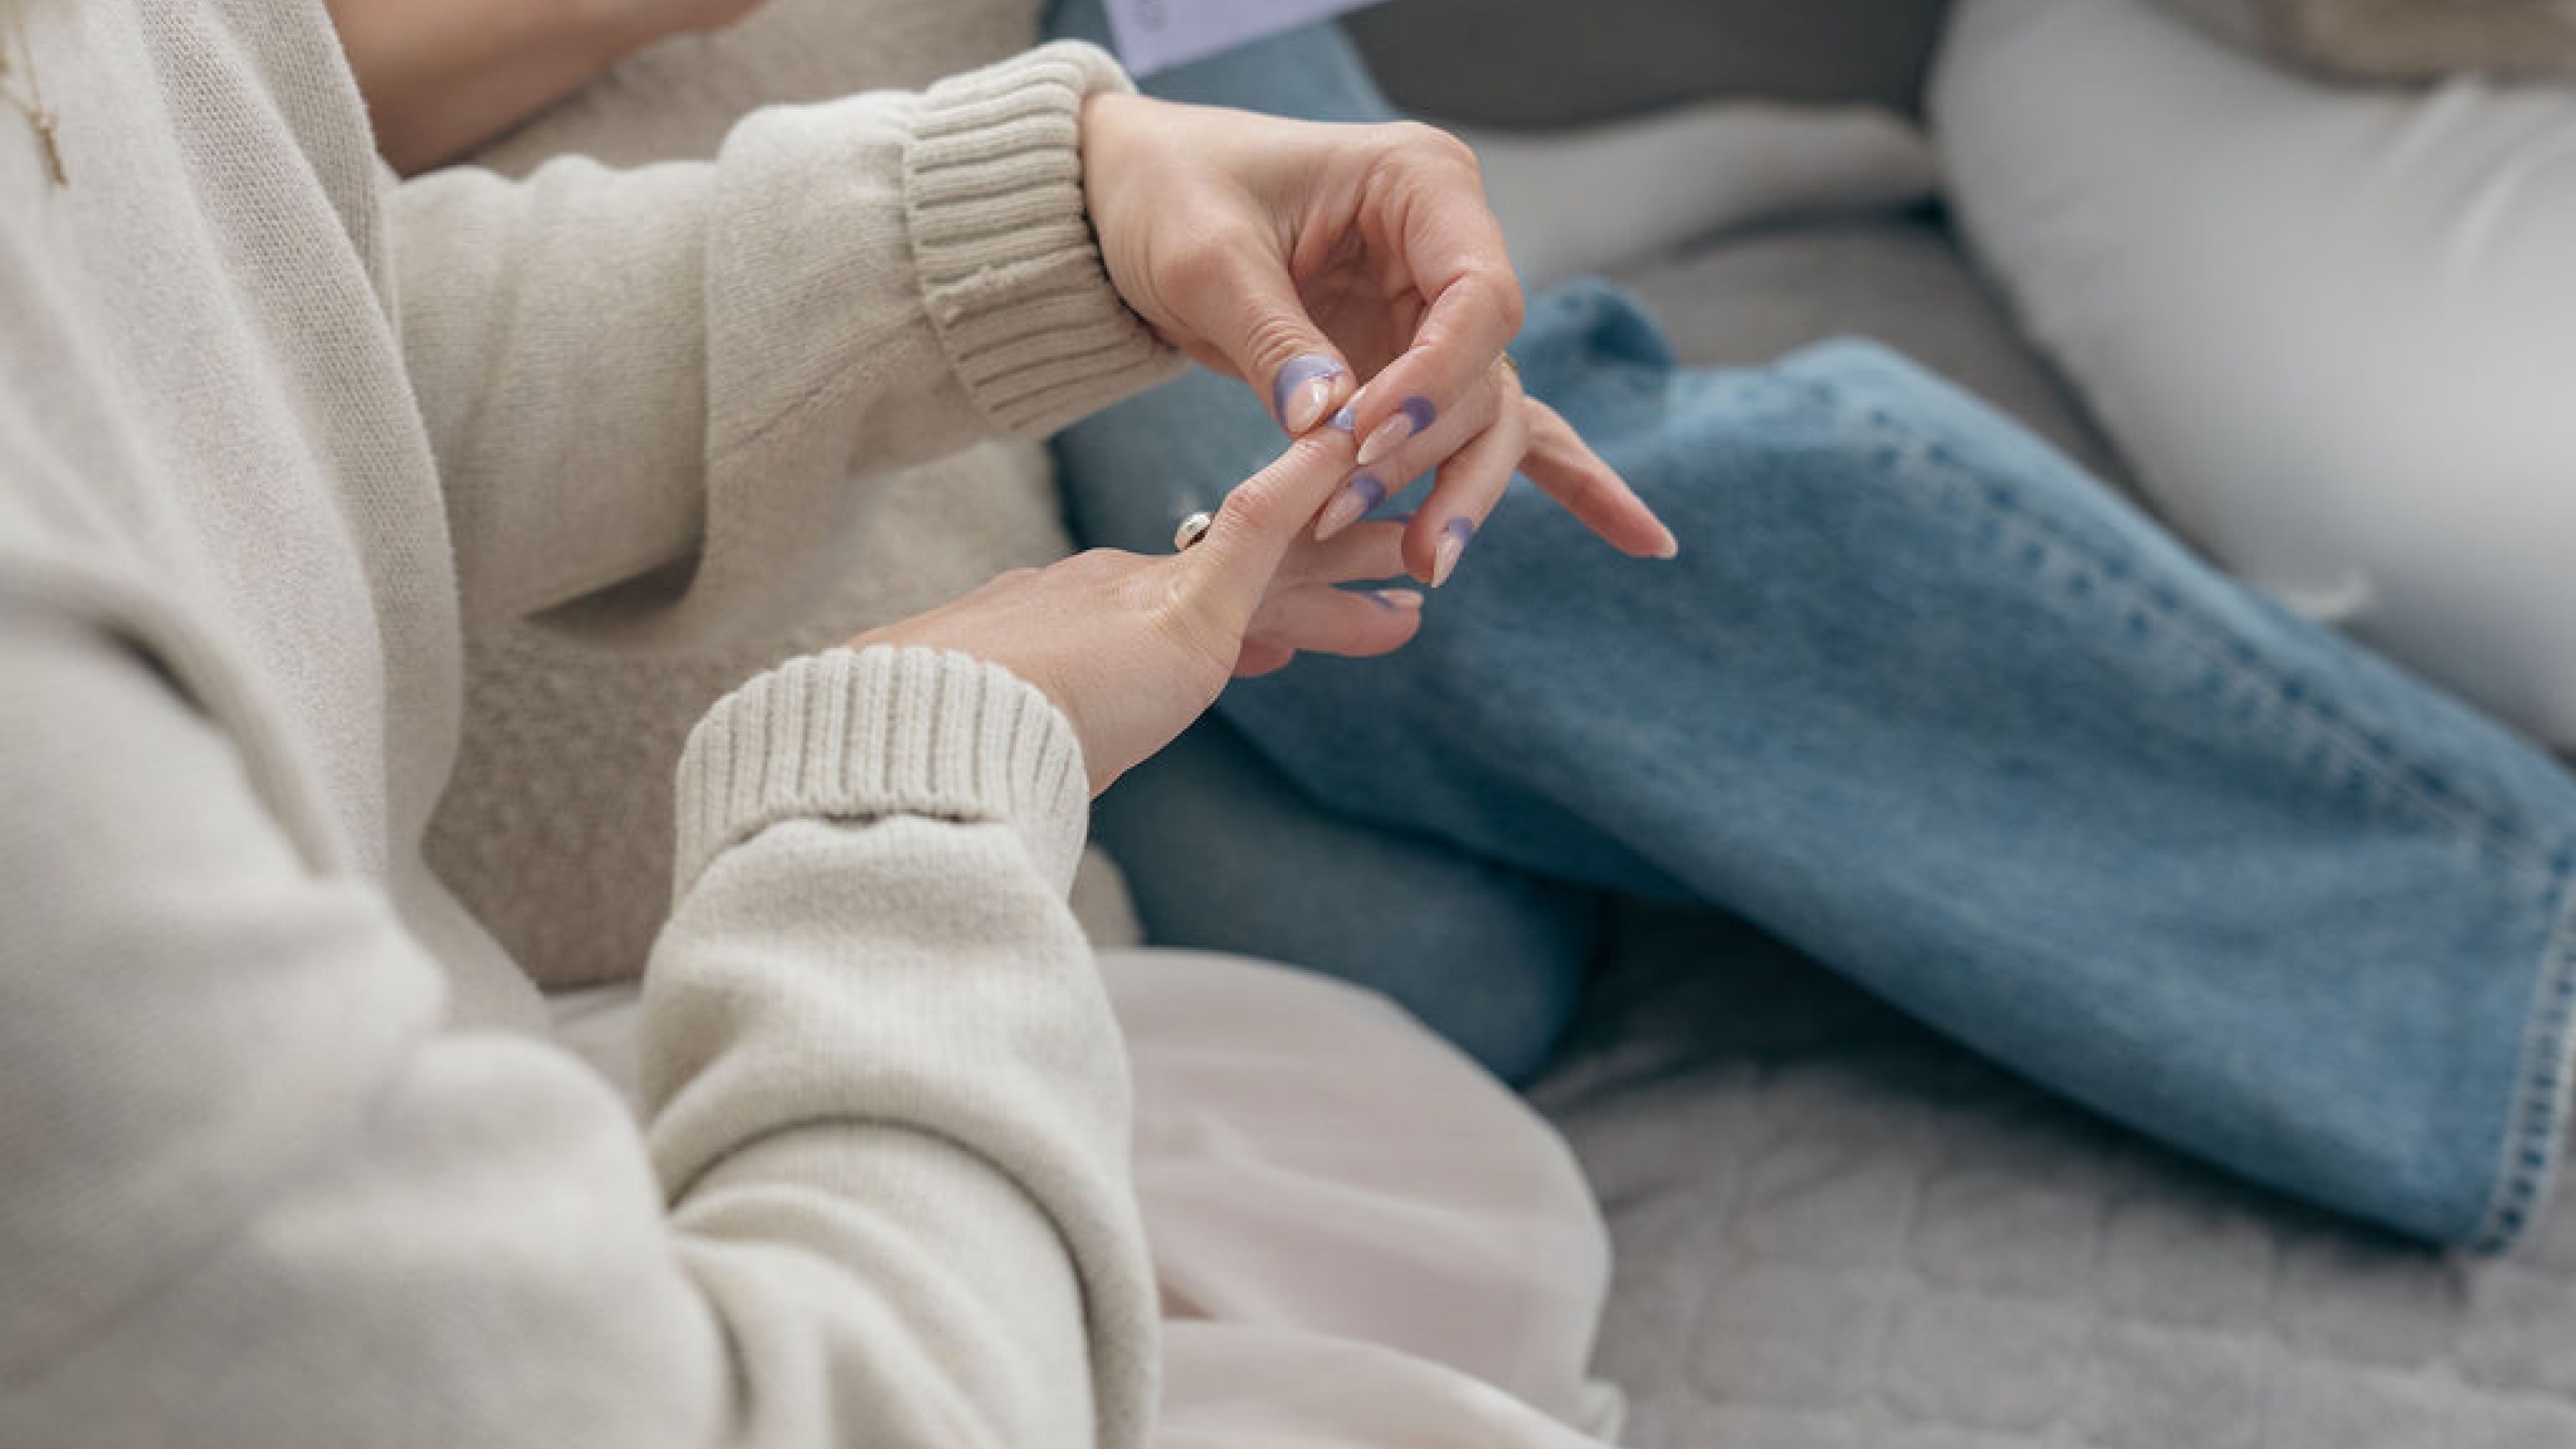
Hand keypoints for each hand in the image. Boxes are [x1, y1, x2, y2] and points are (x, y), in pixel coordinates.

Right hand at [847, 434, 1420, 792]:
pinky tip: (1350, 461)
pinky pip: (1257, 533)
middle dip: (1306, 575)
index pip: (1163, 621)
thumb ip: (1029, 763)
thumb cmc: (934, 767)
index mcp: (1057, 635)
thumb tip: (1028, 798)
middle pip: (1231, 577)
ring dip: (1344, 554)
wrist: (921, 742)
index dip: (1231, 626)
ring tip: (1411, 548)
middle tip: (1376, 562)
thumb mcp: (993, 761)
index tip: (1277, 644)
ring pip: (1271, 559)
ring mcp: (1142, 599)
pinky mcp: (1181, 613)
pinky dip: (1308, 497)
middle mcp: (1101, 596)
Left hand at [1079, 93, 1676, 578]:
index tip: (1358, 438)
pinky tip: (1644, 542)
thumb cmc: (1170, 197)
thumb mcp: (1204, 259)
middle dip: (1429, 456)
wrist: (1138, 201)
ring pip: (1488, 418)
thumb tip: (1329, 431)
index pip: (1479, 295)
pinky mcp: (1418, 367)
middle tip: (1348, 515)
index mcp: (1419, 184)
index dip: (1433, 381)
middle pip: (1488, 371)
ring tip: (1424, 564)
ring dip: (1460, 495)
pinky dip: (1569, 483)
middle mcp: (1449, 246)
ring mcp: (1440, 310)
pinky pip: (1496, 429)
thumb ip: (1273, 341)